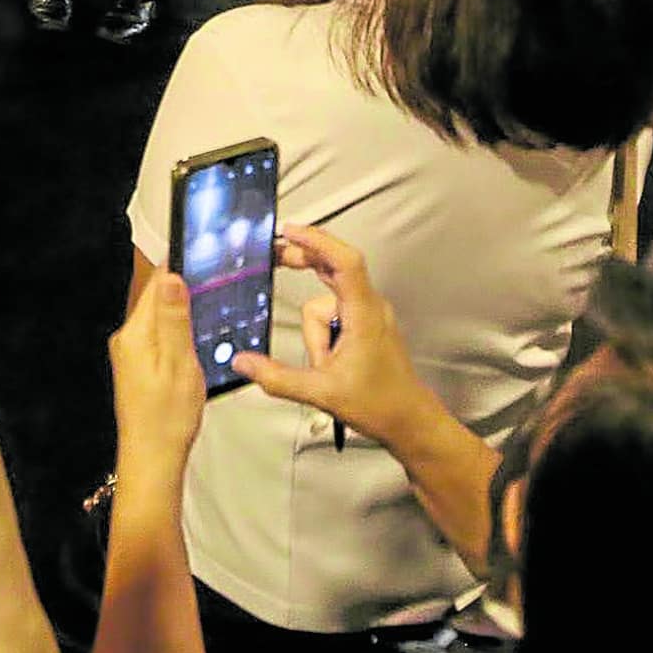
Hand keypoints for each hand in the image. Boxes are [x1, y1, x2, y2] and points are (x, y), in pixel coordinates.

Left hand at [108, 273, 205, 486]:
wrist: (151, 459)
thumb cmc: (165, 420)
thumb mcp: (179, 364)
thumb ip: (175, 319)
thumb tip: (171, 278)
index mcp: (136, 334)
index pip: (157, 284)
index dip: (181, 266)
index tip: (200, 252)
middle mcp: (128, 340)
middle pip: (157, 298)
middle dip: (183, 287)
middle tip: (211, 275)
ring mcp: (131, 354)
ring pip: (159, 318)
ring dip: (181, 310)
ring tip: (206, 304)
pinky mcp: (139, 367)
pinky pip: (159, 337)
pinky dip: (177, 332)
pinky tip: (193, 339)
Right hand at [231, 225, 430, 446]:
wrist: (409, 421)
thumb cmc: (381, 404)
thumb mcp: (322, 392)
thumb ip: (278, 378)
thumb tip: (243, 362)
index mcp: (364, 314)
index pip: (344, 262)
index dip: (317, 241)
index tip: (291, 231)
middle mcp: (369, 307)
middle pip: (333, 266)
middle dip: (304, 260)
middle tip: (276, 256)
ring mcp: (369, 314)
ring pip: (326, 299)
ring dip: (314, 329)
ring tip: (322, 362)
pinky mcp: (365, 324)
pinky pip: (333, 311)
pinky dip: (320, 331)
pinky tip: (325, 358)